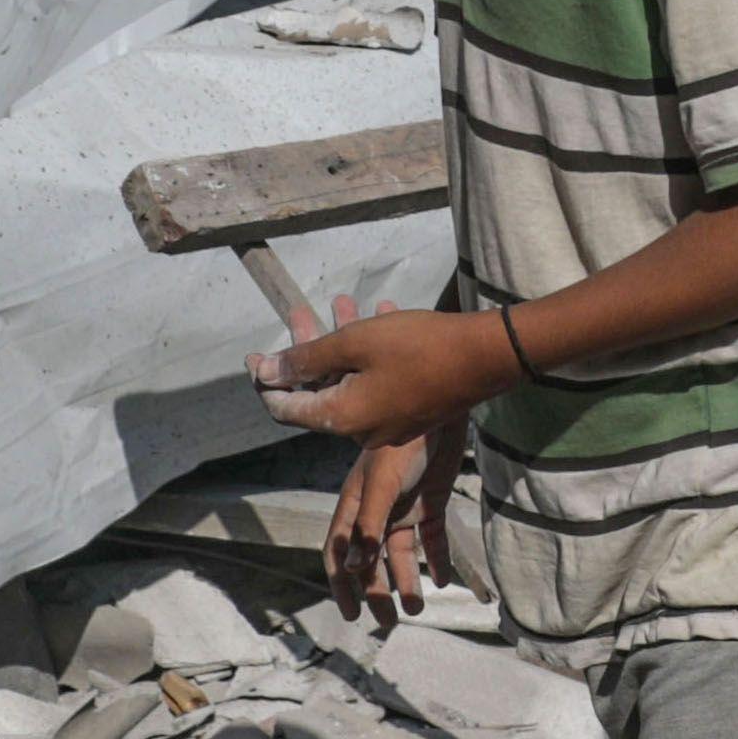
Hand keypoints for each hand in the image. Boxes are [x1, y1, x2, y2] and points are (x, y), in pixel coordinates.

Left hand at [254, 294, 517, 446]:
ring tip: (340, 306)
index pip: (286, 408)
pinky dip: (363, 361)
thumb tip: (264, 372)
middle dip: (304, 358)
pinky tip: (374, 322)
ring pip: (346, 388)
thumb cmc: (418, 346)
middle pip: (316, 397)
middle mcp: (360, 432)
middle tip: (297, 317)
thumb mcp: (355, 344)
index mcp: (342, 417)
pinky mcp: (407, 415)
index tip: (253, 357)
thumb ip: (307, 359)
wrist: (484, 359)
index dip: (265, 382)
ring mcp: (386, 427)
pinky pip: (371, 388)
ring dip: (336, 353)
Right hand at [324, 417, 458, 628]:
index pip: (340, 552)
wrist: (443, 406)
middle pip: (370, 560)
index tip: (352, 615)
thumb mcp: (382, 484)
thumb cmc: (405, 442)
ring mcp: (404, 506)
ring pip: (401, 553)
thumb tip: (355, 568)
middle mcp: (376, 509)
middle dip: (376, 592)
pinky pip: (433, 537)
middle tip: (389, 622)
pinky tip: (445, 579)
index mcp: (355, 504)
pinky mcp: (432, 501)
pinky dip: (437, 559)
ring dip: (406, 581)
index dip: (342, 584)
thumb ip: (369, 525)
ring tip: (417, 608)